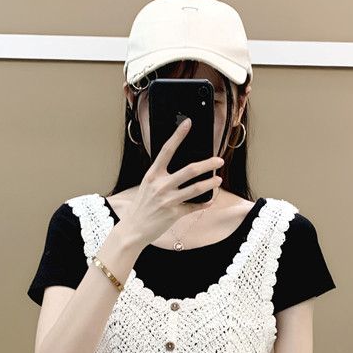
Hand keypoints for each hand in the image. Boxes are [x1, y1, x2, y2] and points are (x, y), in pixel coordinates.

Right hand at [123, 118, 223, 247]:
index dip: (178, 135)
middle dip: (207, 164)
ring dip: (210, 183)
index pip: (166, 150)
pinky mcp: (174, 214)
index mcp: (152, 175)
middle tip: (219, 160)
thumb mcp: (147, 186)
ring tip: (218, 179)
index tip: (188, 123)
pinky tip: (210, 201)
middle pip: (189, 170)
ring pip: (196, 188)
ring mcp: (168, 200)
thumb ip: (161, 176)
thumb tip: (180, 168)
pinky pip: (194, 206)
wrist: (133, 229)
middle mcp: (160, 185)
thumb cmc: (141, 206)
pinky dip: (204, 203)